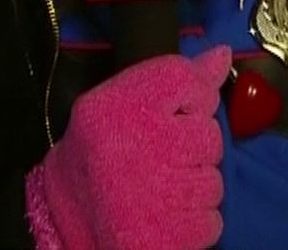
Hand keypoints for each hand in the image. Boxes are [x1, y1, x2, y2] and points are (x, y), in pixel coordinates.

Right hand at [25, 45, 230, 249]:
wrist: (64, 219)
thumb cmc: (102, 153)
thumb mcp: (122, 102)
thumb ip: (175, 78)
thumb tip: (223, 55)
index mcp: (115, 104)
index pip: (185, 79)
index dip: (195, 97)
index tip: (180, 114)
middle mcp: (132, 144)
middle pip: (209, 135)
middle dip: (195, 150)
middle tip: (163, 160)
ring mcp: (150, 193)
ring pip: (213, 182)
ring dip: (196, 189)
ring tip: (162, 191)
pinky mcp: (163, 236)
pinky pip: (211, 221)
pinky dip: (195, 224)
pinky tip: (166, 218)